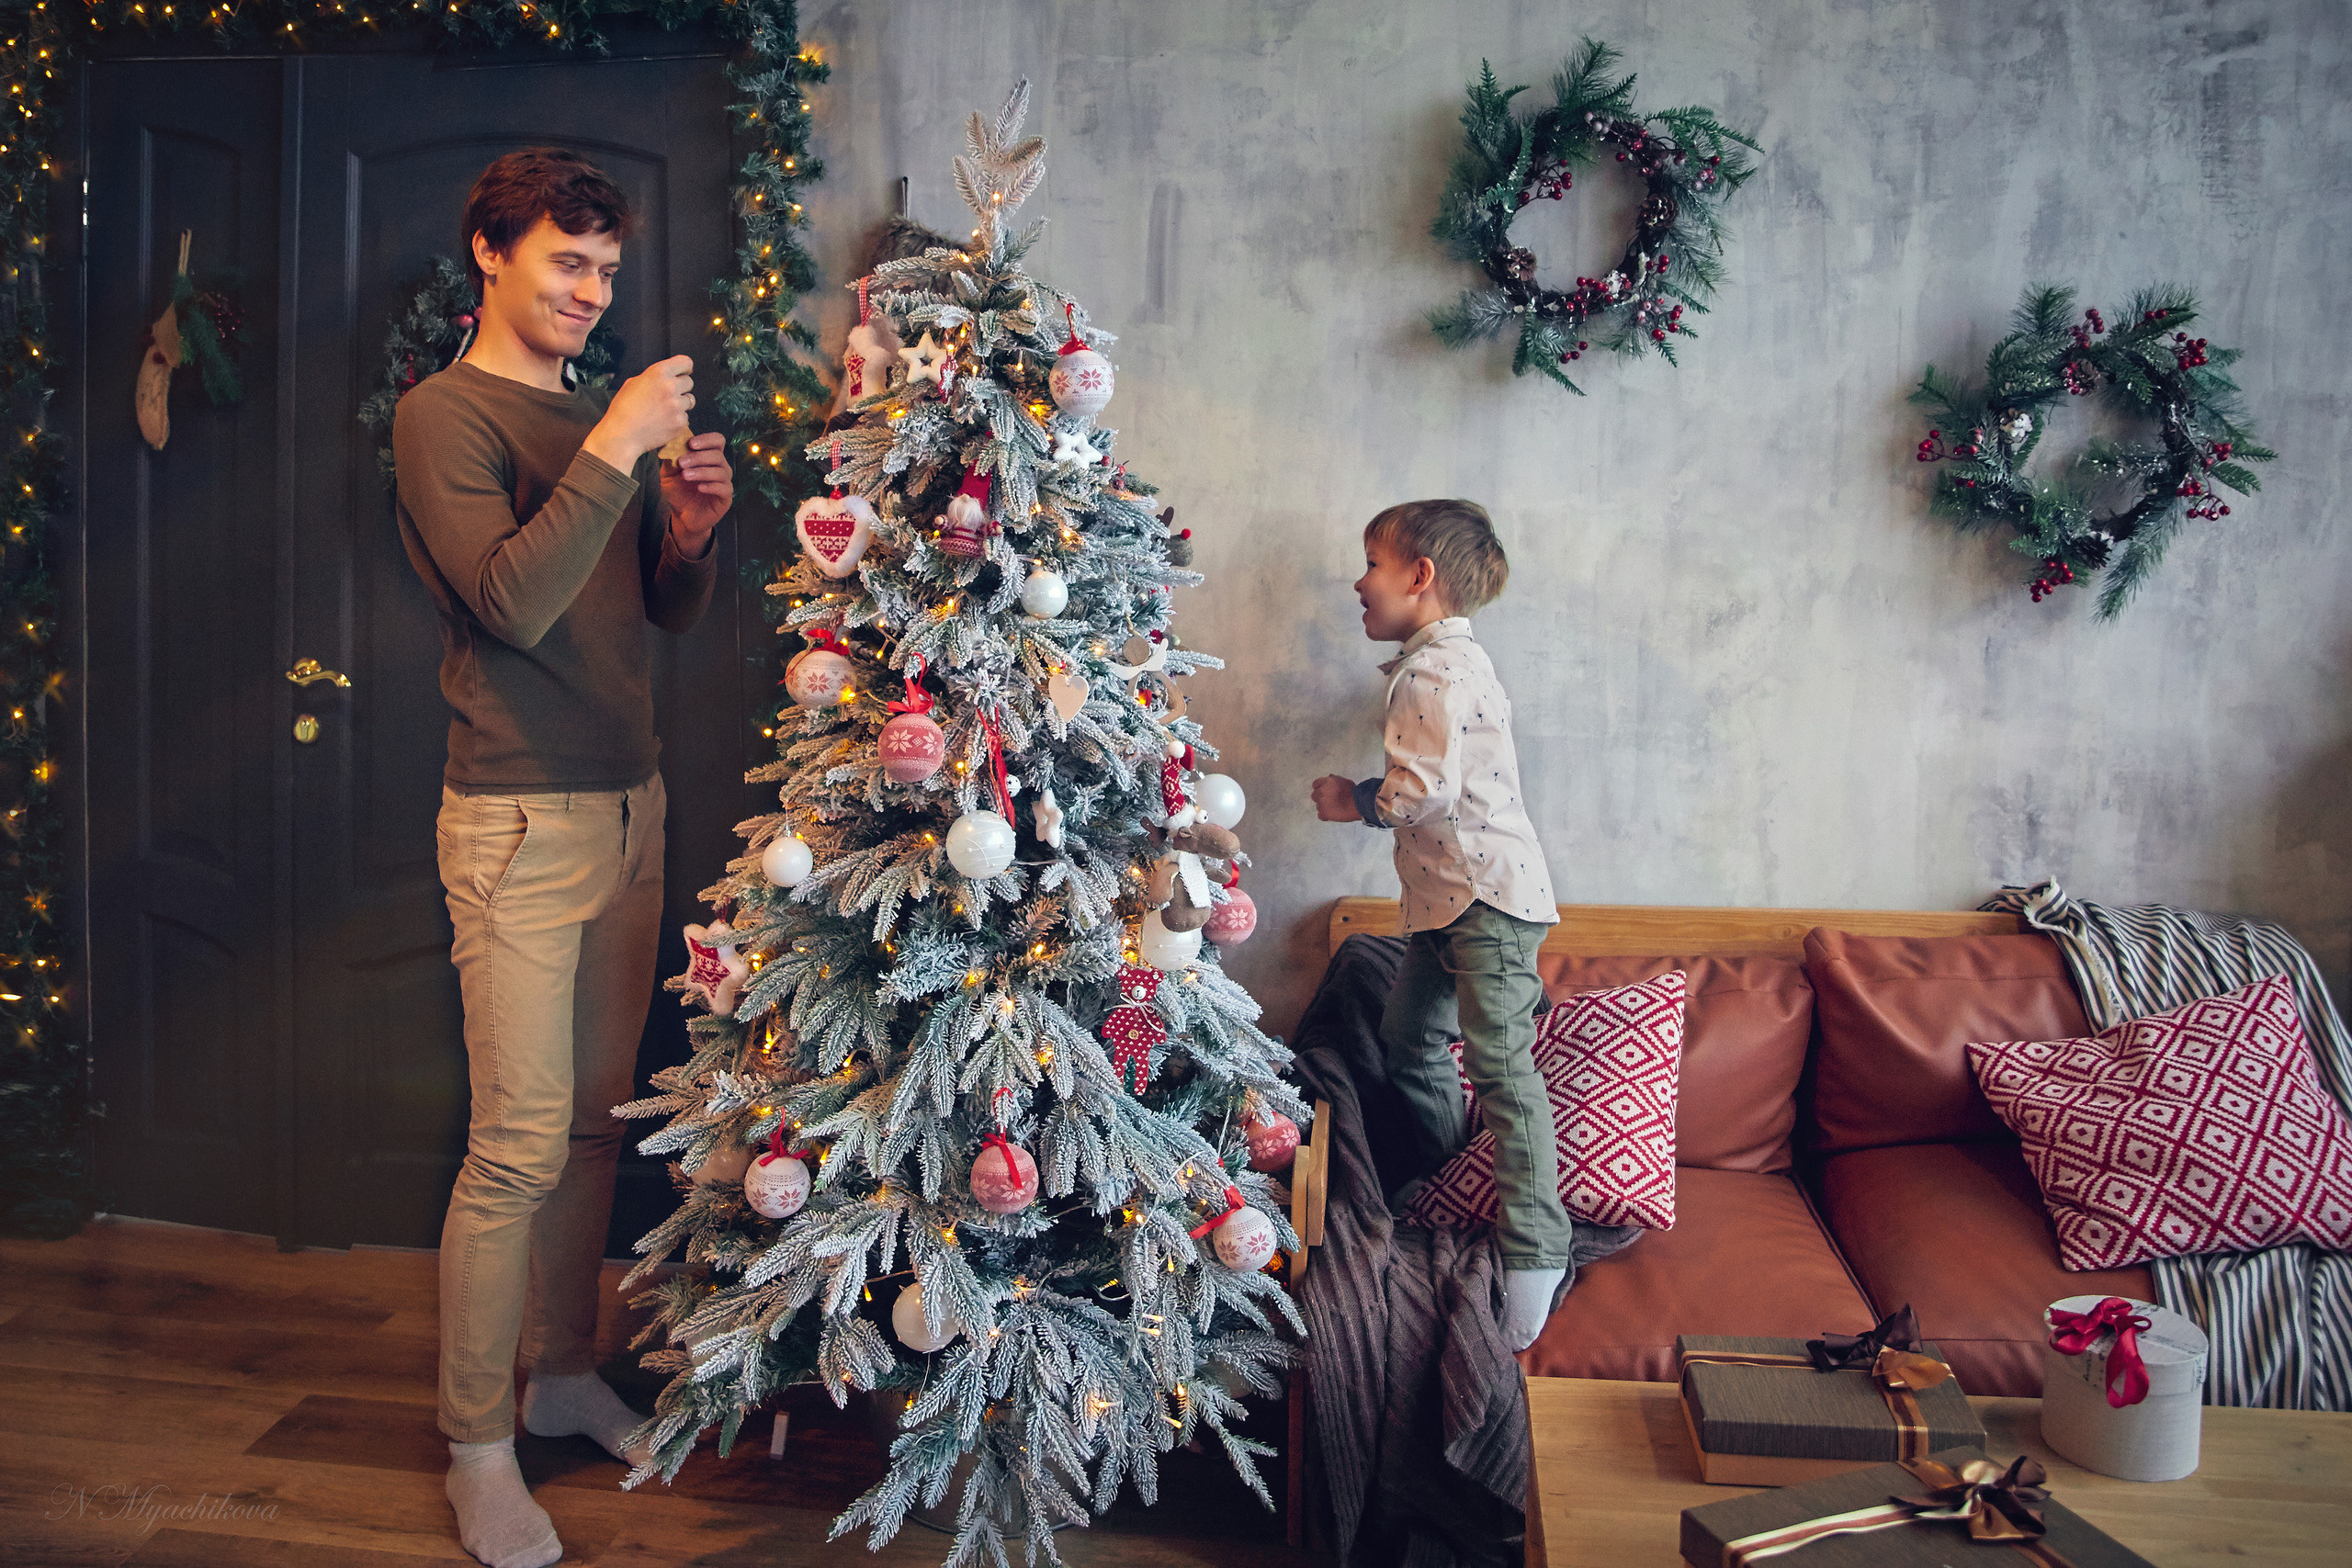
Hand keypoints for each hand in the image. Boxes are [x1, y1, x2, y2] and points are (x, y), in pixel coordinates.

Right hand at [583, 354, 693, 469]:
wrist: (622, 435)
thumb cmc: (623, 409)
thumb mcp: (632, 383)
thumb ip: (652, 378)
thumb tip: (664, 378)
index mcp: (658, 373)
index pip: (685, 362)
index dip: (685, 367)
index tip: (684, 372)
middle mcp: (670, 386)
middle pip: (689, 382)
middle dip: (681, 388)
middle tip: (668, 396)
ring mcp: (677, 405)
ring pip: (689, 400)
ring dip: (680, 404)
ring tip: (663, 411)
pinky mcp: (680, 422)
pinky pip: (685, 417)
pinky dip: (677, 420)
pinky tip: (662, 422)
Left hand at [661, 431, 732, 552]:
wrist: (682, 516)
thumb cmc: (678, 492)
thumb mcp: (668, 474)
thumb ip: (670, 459)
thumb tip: (668, 443)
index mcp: (708, 457)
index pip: (717, 441)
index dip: (706, 439)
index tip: (690, 444)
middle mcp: (720, 467)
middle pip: (717, 455)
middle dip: (698, 457)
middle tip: (682, 462)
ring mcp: (724, 482)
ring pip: (720, 471)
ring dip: (702, 471)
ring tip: (685, 476)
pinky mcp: (725, 498)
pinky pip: (724, 488)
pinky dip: (711, 486)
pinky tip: (699, 487)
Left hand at [1311, 774, 1361, 822]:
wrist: (1358, 804)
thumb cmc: (1353, 792)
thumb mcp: (1344, 781)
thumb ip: (1334, 779)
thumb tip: (1329, 776)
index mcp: (1326, 782)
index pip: (1315, 784)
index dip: (1320, 788)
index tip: (1325, 791)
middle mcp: (1321, 791)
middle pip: (1314, 795)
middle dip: (1321, 797)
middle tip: (1330, 800)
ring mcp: (1322, 803)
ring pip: (1318, 806)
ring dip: (1324, 806)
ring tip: (1335, 807)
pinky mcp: (1324, 813)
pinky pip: (1320, 815)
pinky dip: (1325, 816)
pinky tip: (1332, 814)